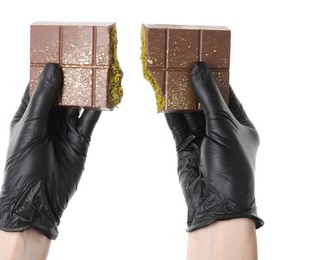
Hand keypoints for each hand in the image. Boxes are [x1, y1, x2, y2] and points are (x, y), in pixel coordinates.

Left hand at [0, 63, 100, 238]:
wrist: (38, 200)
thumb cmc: (23, 165)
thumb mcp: (30, 128)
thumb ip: (42, 100)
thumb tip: (52, 69)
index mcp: (29, 113)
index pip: (39, 85)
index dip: (49, 69)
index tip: (60, 51)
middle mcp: (48, 118)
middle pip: (62, 92)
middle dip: (73, 76)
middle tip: (85, 57)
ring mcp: (65, 128)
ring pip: (78, 103)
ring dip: (88, 89)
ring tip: (99, 71)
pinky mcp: (81, 139)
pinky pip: (91, 119)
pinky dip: (99, 108)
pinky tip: (106, 95)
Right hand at [165, 62, 263, 230]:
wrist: (215, 201)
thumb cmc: (231, 164)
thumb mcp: (223, 125)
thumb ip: (209, 96)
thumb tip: (198, 68)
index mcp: (239, 123)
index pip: (227, 94)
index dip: (215, 77)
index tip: (202, 59)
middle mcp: (221, 129)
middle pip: (205, 101)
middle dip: (194, 84)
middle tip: (182, 63)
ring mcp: (202, 137)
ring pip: (189, 112)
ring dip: (180, 96)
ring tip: (170, 75)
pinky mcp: (185, 145)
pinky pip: (176, 124)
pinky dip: (170, 112)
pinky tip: (163, 97)